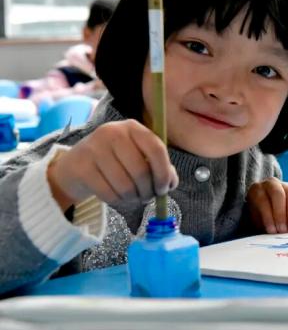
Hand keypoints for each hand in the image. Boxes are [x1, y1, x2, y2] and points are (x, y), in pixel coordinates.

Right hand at [47, 119, 177, 211]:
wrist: (74, 165)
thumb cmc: (115, 160)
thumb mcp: (138, 156)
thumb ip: (159, 166)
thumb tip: (172, 182)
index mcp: (132, 127)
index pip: (156, 149)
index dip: (164, 173)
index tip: (165, 188)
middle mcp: (112, 133)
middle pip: (141, 171)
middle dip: (148, 191)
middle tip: (148, 197)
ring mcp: (94, 148)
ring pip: (125, 186)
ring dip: (134, 199)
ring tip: (134, 198)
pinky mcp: (81, 167)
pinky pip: (108, 194)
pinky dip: (118, 201)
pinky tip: (119, 198)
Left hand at [247, 177, 287, 233]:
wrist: (269, 207)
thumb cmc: (260, 214)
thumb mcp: (257, 218)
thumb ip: (263, 223)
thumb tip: (273, 232)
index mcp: (257, 189)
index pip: (262, 200)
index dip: (268, 216)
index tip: (271, 231)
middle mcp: (271, 183)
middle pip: (278, 195)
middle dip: (281, 214)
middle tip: (283, 230)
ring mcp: (286, 186)